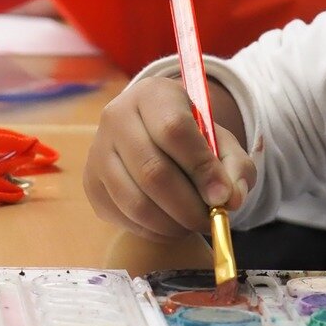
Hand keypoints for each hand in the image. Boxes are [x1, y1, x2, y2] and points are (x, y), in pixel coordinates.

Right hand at [84, 73, 255, 240]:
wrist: (153, 138)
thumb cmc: (192, 140)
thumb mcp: (221, 142)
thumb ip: (234, 167)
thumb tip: (230, 199)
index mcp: (152, 95)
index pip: (174, 131)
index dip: (201, 168)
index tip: (223, 197)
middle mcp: (116, 117)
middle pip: (153, 171)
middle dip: (188, 206)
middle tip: (211, 220)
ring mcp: (98, 151)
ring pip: (136, 202)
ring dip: (172, 223)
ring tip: (192, 223)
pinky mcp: (91, 183)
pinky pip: (125, 218)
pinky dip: (155, 231)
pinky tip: (171, 224)